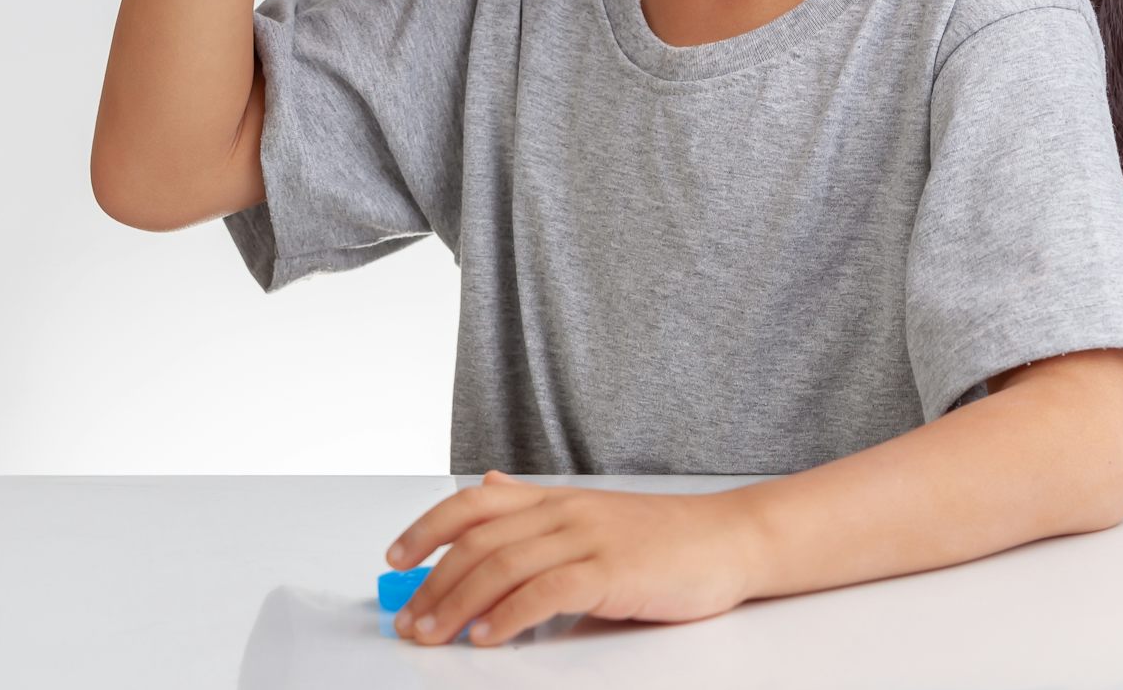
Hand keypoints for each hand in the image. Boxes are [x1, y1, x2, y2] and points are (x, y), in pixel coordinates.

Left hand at [383, 469, 758, 647]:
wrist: (727, 539)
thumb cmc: (660, 536)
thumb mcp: (589, 511)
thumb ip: (534, 505)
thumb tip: (488, 486)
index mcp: (553, 499)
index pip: (472, 504)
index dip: (426, 528)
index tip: (394, 559)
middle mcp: (562, 512)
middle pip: (477, 542)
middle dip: (432, 581)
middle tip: (407, 620)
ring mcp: (586, 539)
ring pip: (502, 567)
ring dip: (458, 604)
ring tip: (432, 635)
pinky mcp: (611, 572)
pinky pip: (547, 591)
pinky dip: (509, 615)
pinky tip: (487, 636)